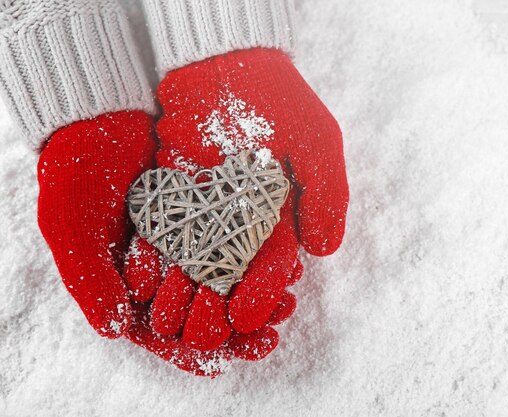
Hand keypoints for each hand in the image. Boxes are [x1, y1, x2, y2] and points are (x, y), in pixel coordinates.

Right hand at [38, 110, 274, 373]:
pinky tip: (289, 266)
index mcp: (127, 284)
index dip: (195, 347)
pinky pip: (239, 241)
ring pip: (227, 280)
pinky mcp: (208, 214)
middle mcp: (162, 268)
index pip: (164, 329)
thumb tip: (116, 330)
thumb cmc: (74, 174)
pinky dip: (260, 255)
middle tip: (272, 330)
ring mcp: (188, 241)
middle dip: (239, 325)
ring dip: (256, 295)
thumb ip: (90, 279)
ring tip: (288, 304)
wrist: (98, 118)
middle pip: (203, 309)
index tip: (228, 356)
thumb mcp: (72, 227)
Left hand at [123, 47, 348, 349]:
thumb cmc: (279, 100)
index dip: (261, 294)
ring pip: (192, 261)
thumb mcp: (317, 142)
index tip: (246, 320)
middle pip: (229, 274)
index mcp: (279, 215)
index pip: (272, 265)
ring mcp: (204, 208)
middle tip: (204, 334)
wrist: (226, 63)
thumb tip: (324, 251)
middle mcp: (240, 219)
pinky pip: (161, 230)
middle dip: (217, 306)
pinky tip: (143, 279)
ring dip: (183, 292)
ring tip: (169, 319)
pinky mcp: (171, 193)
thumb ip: (325, 196)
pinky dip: (153, 255)